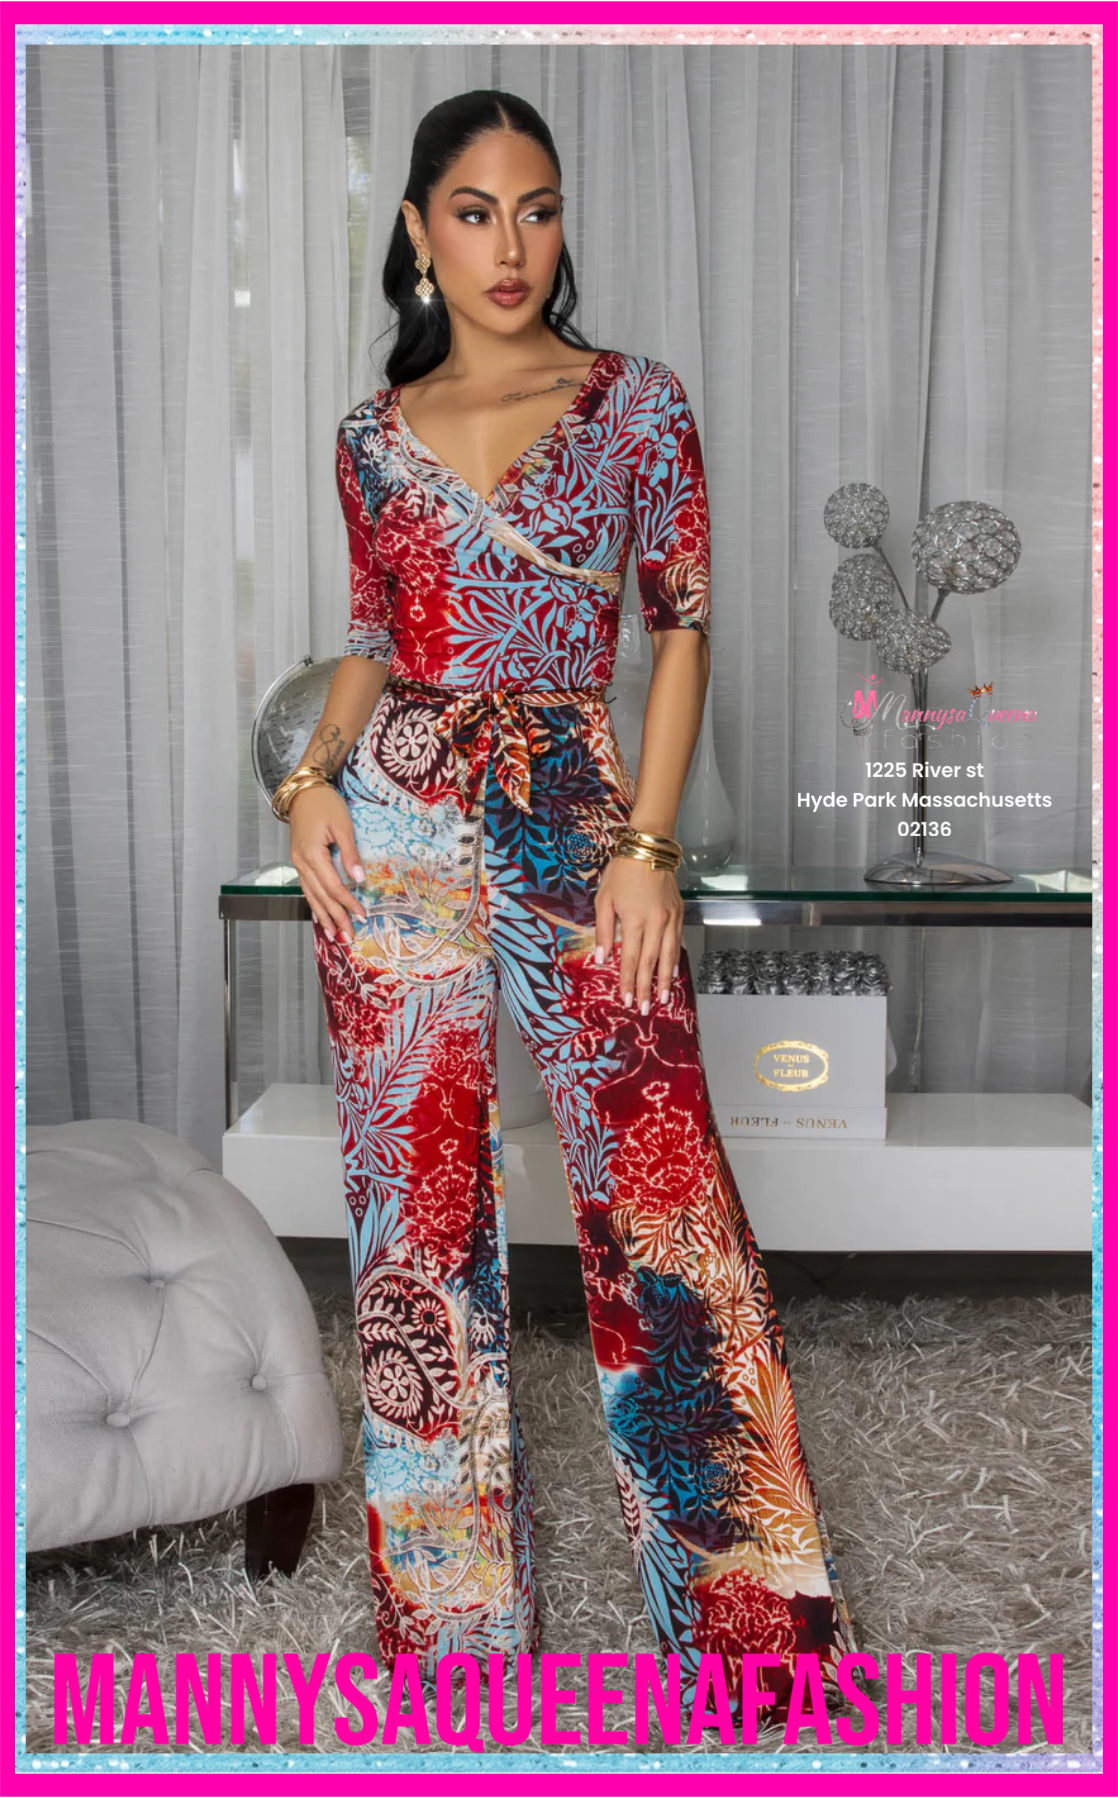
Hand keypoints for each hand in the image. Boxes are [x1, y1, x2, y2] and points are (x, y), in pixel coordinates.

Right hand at [288, 783, 366, 942]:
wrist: (303, 791)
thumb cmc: (324, 803)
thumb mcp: (342, 826)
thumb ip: (350, 854)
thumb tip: (359, 879)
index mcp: (312, 854)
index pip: (333, 886)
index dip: (347, 902)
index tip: (361, 915)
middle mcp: (301, 862)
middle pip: (320, 896)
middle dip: (336, 918)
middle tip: (348, 937)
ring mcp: (298, 863)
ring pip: (311, 895)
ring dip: (323, 916)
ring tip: (333, 935)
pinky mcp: (299, 861)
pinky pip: (307, 887)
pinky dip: (314, 903)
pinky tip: (320, 916)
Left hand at [593, 854, 683, 1012]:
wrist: (648, 849)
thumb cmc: (622, 872)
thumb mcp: (604, 899)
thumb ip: (604, 931)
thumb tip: (603, 959)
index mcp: (634, 920)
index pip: (631, 959)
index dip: (629, 981)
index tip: (627, 999)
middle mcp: (656, 922)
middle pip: (651, 962)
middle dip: (647, 988)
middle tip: (644, 1008)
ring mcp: (670, 918)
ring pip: (668, 955)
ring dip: (664, 979)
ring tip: (663, 998)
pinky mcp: (679, 913)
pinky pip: (678, 942)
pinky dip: (675, 959)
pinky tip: (672, 972)